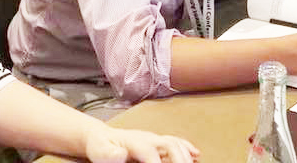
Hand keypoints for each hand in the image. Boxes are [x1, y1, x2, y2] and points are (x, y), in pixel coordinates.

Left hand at [84, 127, 199, 162]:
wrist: (101, 137)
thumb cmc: (101, 147)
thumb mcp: (100, 152)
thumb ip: (110, 154)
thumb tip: (122, 154)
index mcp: (135, 142)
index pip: (151, 154)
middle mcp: (148, 138)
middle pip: (169, 145)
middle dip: (179, 161)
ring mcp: (153, 139)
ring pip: (175, 143)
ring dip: (185, 155)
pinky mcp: (156, 142)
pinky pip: (175, 141)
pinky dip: (187, 147)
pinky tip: (196, 155)